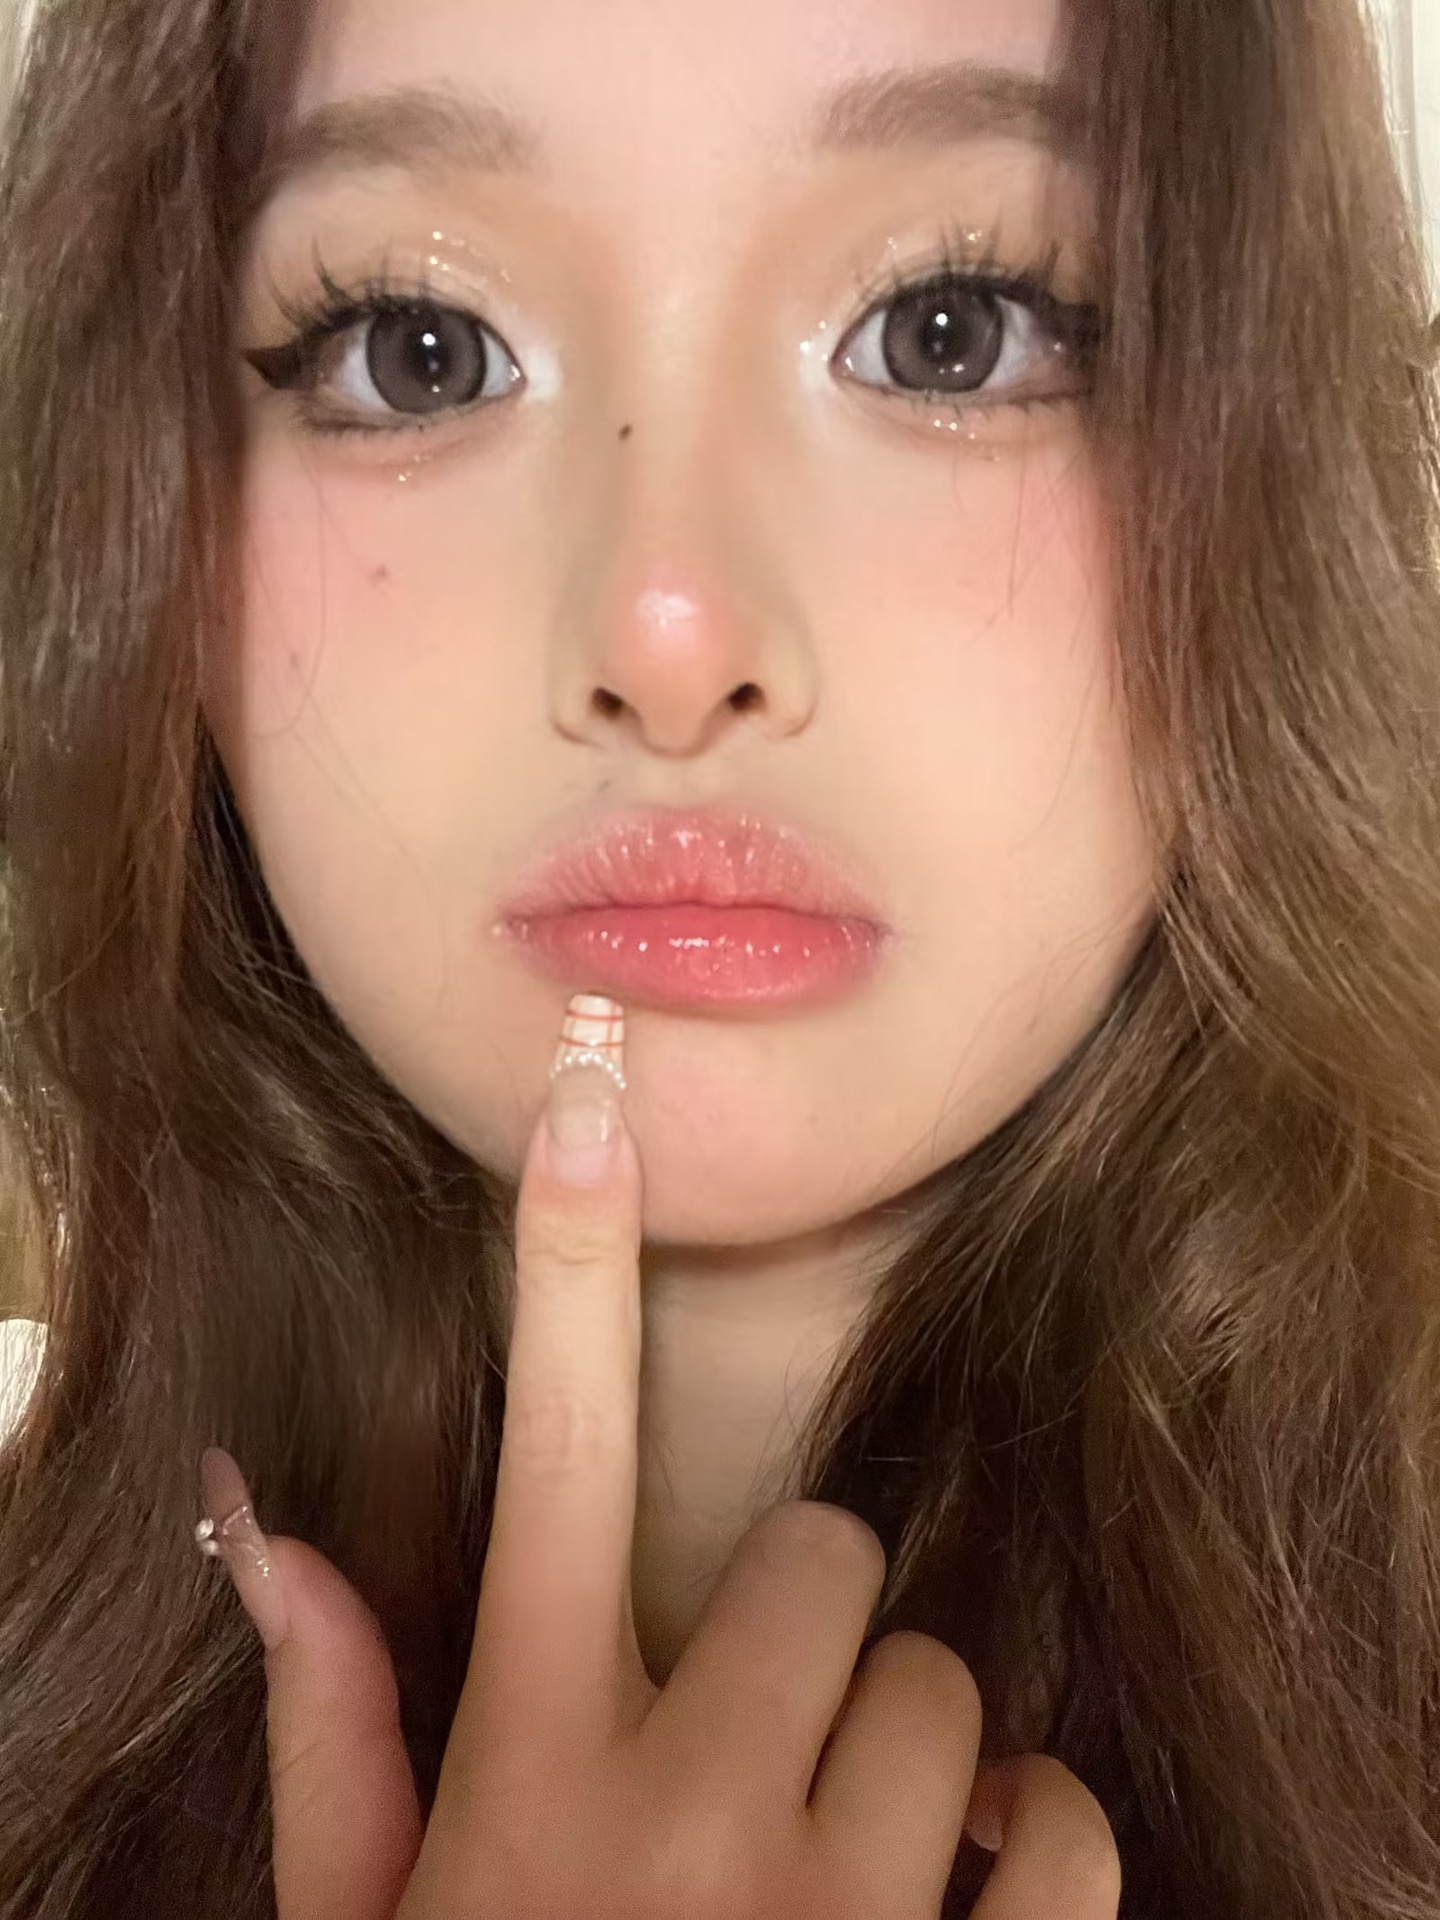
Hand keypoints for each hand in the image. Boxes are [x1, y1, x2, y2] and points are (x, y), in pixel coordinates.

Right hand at [198, 1038, 1121, 1918]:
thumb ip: (332, 1735)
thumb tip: (265, 1533)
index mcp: (531, 1773)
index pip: (553, 1458)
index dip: (562, 1265)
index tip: (588, 1102)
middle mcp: (688, 1813)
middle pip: (830, 1559)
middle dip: (810, 1634)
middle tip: (761, 1738)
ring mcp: (843, 1915)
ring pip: (952, 1688)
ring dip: (913, 1756)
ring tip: (844, 1864)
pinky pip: (1065, 1825)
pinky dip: (1032, 1852)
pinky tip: (954, 1919)